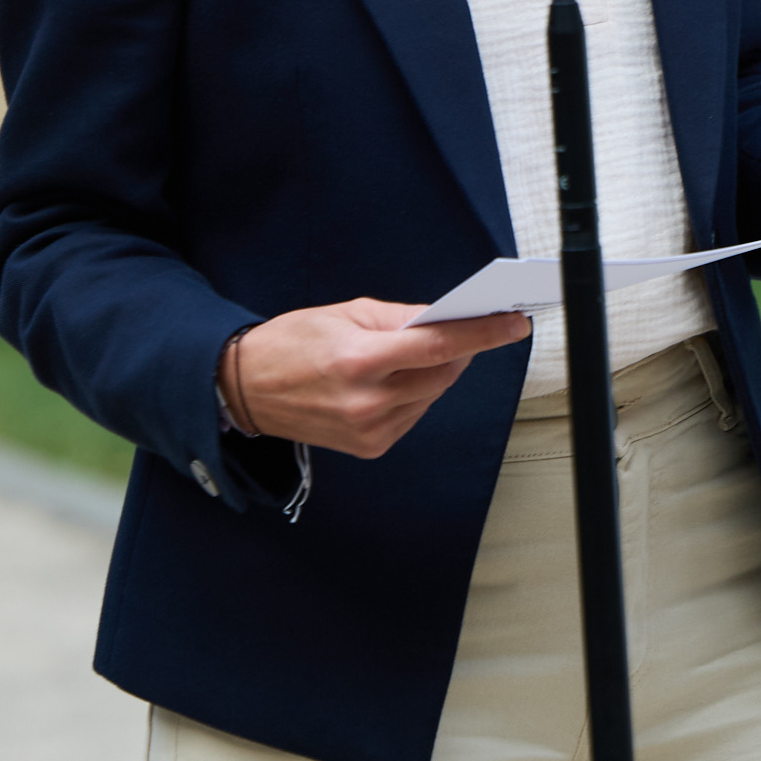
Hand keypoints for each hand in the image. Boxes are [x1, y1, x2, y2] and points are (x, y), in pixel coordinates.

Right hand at [221, 299, 529, 457]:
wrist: (245, 390)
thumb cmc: (293, 343)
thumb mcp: (346, 313)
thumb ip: (402, 318)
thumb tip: (448, 318)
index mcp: (360, 360)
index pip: (439, 346)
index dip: (483, 334)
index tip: (515, 324)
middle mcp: (367, 402)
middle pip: (443, 373)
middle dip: (461, 349)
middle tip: (466, 327)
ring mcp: (370, 430)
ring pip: (433, 395)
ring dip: (438, 372)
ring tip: (421, 353)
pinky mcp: (370, 447)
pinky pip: (415, 414)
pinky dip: (418, 394)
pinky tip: (398, 380)